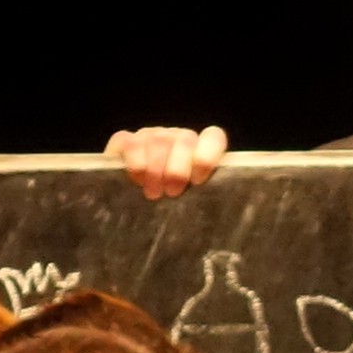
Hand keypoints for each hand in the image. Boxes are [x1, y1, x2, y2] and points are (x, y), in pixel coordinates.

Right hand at [105, 125, 228, 198]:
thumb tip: (228, 216)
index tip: (198, 181)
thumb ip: (207, 200)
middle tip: (172, 193)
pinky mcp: (125, 140)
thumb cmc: (168, 210)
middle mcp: (177, 138)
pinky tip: (137, 181)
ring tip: (154, 194)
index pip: (213, 138)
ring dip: (156, 171)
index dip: (207, 156)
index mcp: (199, 151)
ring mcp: (151, 136)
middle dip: (178, 170)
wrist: (128, 208)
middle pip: (185, 140)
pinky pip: (132, 143)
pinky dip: (135, 164)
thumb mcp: (190, 206)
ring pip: (158, 141)